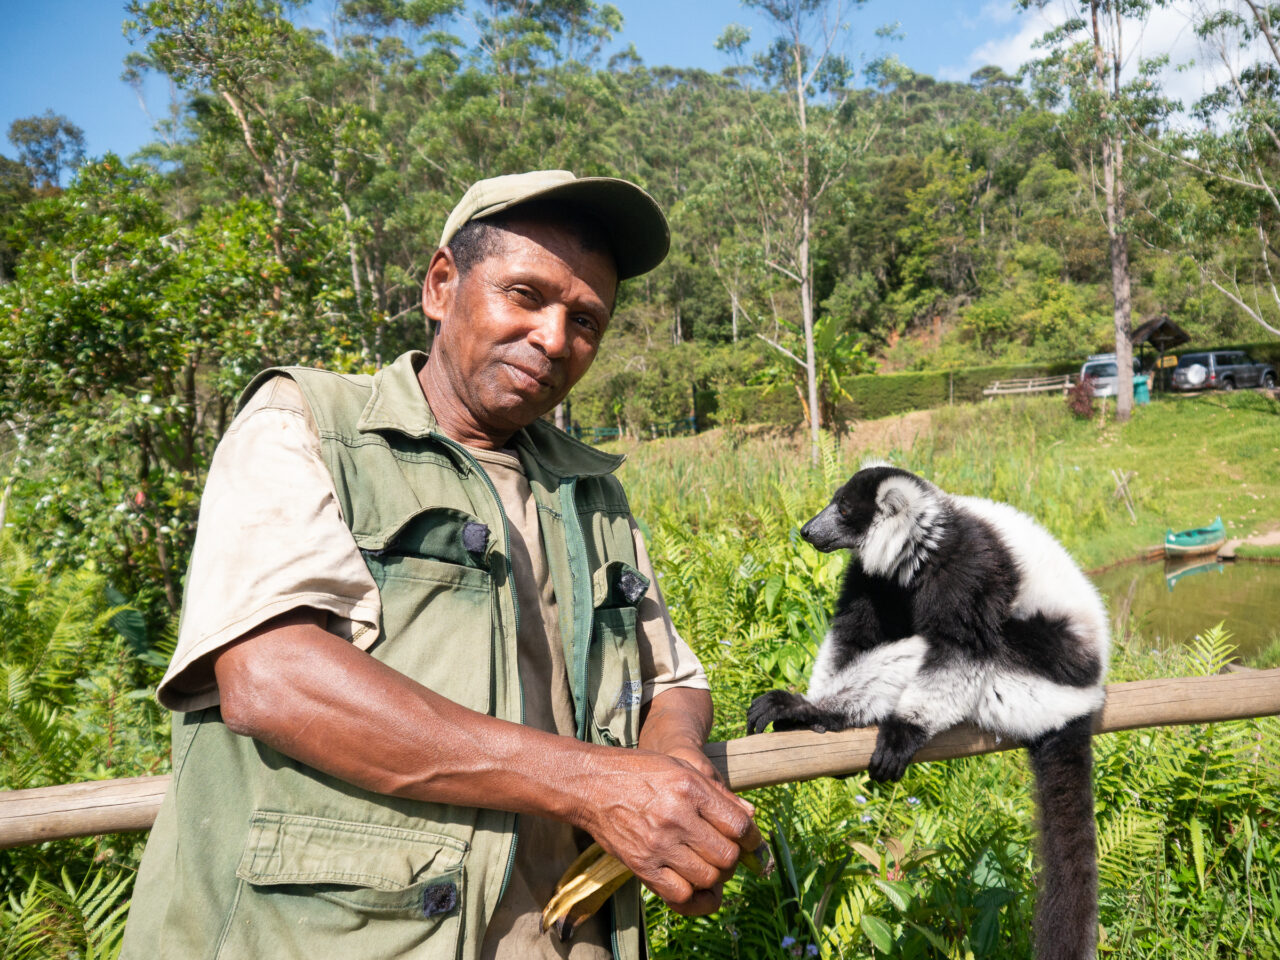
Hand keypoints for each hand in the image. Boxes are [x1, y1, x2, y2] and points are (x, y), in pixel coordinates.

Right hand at [575, 749, 761, 915]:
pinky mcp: (641, 866)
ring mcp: (657, 845)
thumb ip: (717, 793)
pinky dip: (692, 895)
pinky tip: (691, 882)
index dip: (752, 838)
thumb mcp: (681, 767)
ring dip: (714, 876)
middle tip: (723, 851)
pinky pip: (679, 895)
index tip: (749, 841)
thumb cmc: (638, 771)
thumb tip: (750, 816)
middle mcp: (675, 817)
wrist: (590, 785)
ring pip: (707, 879)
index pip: (738, 825)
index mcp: (688, 788)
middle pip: (726, 856)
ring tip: (706, 864)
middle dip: (733, 858)